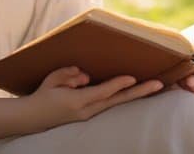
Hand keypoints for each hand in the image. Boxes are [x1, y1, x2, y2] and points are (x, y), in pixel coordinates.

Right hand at [20, 66, 163, 131]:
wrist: (34, 117)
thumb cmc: (43, 94)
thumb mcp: (52, 80)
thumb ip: (68, 75)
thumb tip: (85, 76)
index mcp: (77, 102)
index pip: (102, 92)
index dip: (117, 84)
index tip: (132, 77)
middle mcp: (87, 111)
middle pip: (117, 100)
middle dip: (139, 92)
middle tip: (159, 84)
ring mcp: (90, 114)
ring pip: (117, 103)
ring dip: (136, 94)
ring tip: (154, 86)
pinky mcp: (91, 113)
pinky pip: (111, 104)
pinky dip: (124, 96)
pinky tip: (136, 90)